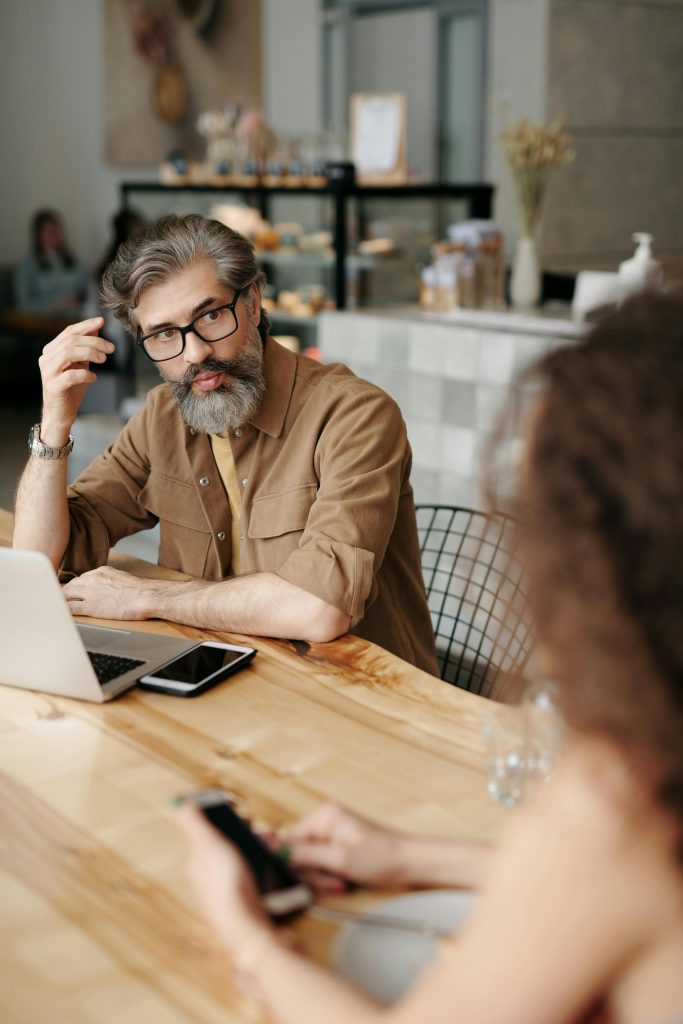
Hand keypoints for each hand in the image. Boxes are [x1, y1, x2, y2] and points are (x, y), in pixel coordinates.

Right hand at [39, 317, 114, 437]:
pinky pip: (70, 375)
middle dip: (94, 341)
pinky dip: (85, 374)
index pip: (69, 332)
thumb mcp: (80, 364)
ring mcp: (48, 372)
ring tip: (104, 360)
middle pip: (71, 341)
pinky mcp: (53, 386)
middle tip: (111, 348)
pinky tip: (93, 377)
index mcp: (52, 350)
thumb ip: (85, 347)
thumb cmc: (71, 388)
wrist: (61, 413)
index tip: (102, 321)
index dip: (86, 325)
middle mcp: (47, 358)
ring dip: (90, 353)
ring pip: (69, 353)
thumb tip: (96, 327)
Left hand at [62, 566, 169, 619]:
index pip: (82, 578)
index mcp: (101, 572)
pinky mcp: (91, 607)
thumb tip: (110, 587)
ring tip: (58, 606)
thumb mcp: (122, 578)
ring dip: (62, 600)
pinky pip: (70, 608)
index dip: (76, 586)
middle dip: (66, 592)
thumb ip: (111, 580)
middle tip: (61, 599)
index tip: (74, 591)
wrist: (145, 596)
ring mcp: (90, 593)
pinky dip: (64, 610)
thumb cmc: (140, 590)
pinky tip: (61, 614)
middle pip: (71, 584)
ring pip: (67, 594)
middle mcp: (93, 579)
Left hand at [176, 802, 271, 954]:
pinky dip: (262, 864)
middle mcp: (207, 875)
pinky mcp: (241, 897)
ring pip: (241, 858)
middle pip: (227, 844)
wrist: (247, 928)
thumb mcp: (209, 846)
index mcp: (196, 861)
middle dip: (247, 833)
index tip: (243, 814)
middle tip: (263, 832)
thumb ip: (195, 824)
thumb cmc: (227, 888)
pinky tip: (271, 865)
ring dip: (258, 847)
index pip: (208, 832)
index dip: (226, 820)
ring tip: (272, 845)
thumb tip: (182, 806)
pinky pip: (252, 873)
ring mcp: (225, 888)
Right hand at [283, 803, 405, 890]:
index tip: (305, 879)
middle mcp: (326, 820)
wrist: (411, 863)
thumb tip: (277, 853)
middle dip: (314, 873)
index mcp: (324, 816)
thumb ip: (306, 856)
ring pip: (311, 861)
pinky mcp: (340, 845)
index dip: (294, 863)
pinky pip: (324, 862)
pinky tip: (344, 882)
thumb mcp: (339, 860)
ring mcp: (333, 832)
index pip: (290, 840)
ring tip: (342, 883)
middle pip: (300, 852)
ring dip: (324, 877)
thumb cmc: (381, 858)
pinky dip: (331, 875)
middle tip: (334, 882)